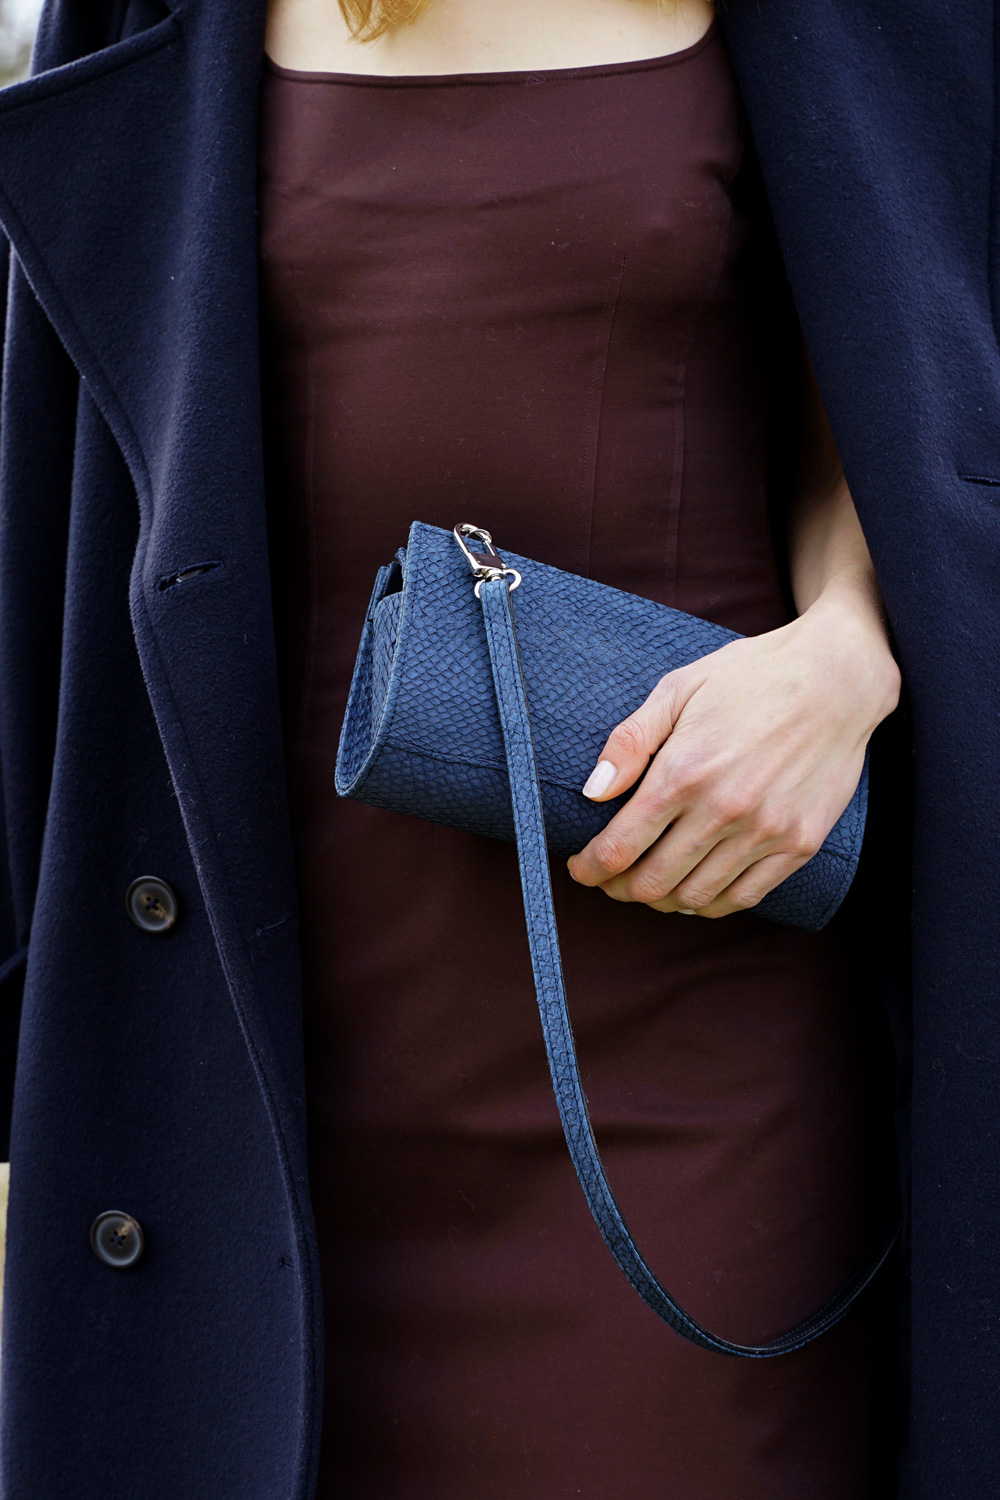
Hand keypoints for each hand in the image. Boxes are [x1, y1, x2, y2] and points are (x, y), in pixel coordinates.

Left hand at [566, 591, 900, 917]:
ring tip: (649, 885)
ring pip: (695, 898)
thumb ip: (630, 742)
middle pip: (652, 883)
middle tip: (610, 879)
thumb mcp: (678, 689)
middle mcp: (723, 809)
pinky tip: (694, 890)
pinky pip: (744, 897)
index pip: (619, 847)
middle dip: (619, 889)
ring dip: (662, 901)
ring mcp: (765, 831)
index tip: (580, 867)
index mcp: (684, 772)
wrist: (836, 678)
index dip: (590, 868)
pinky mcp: (799, 844)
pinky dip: (710, 904)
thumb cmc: (750, 677)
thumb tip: (592, 791)